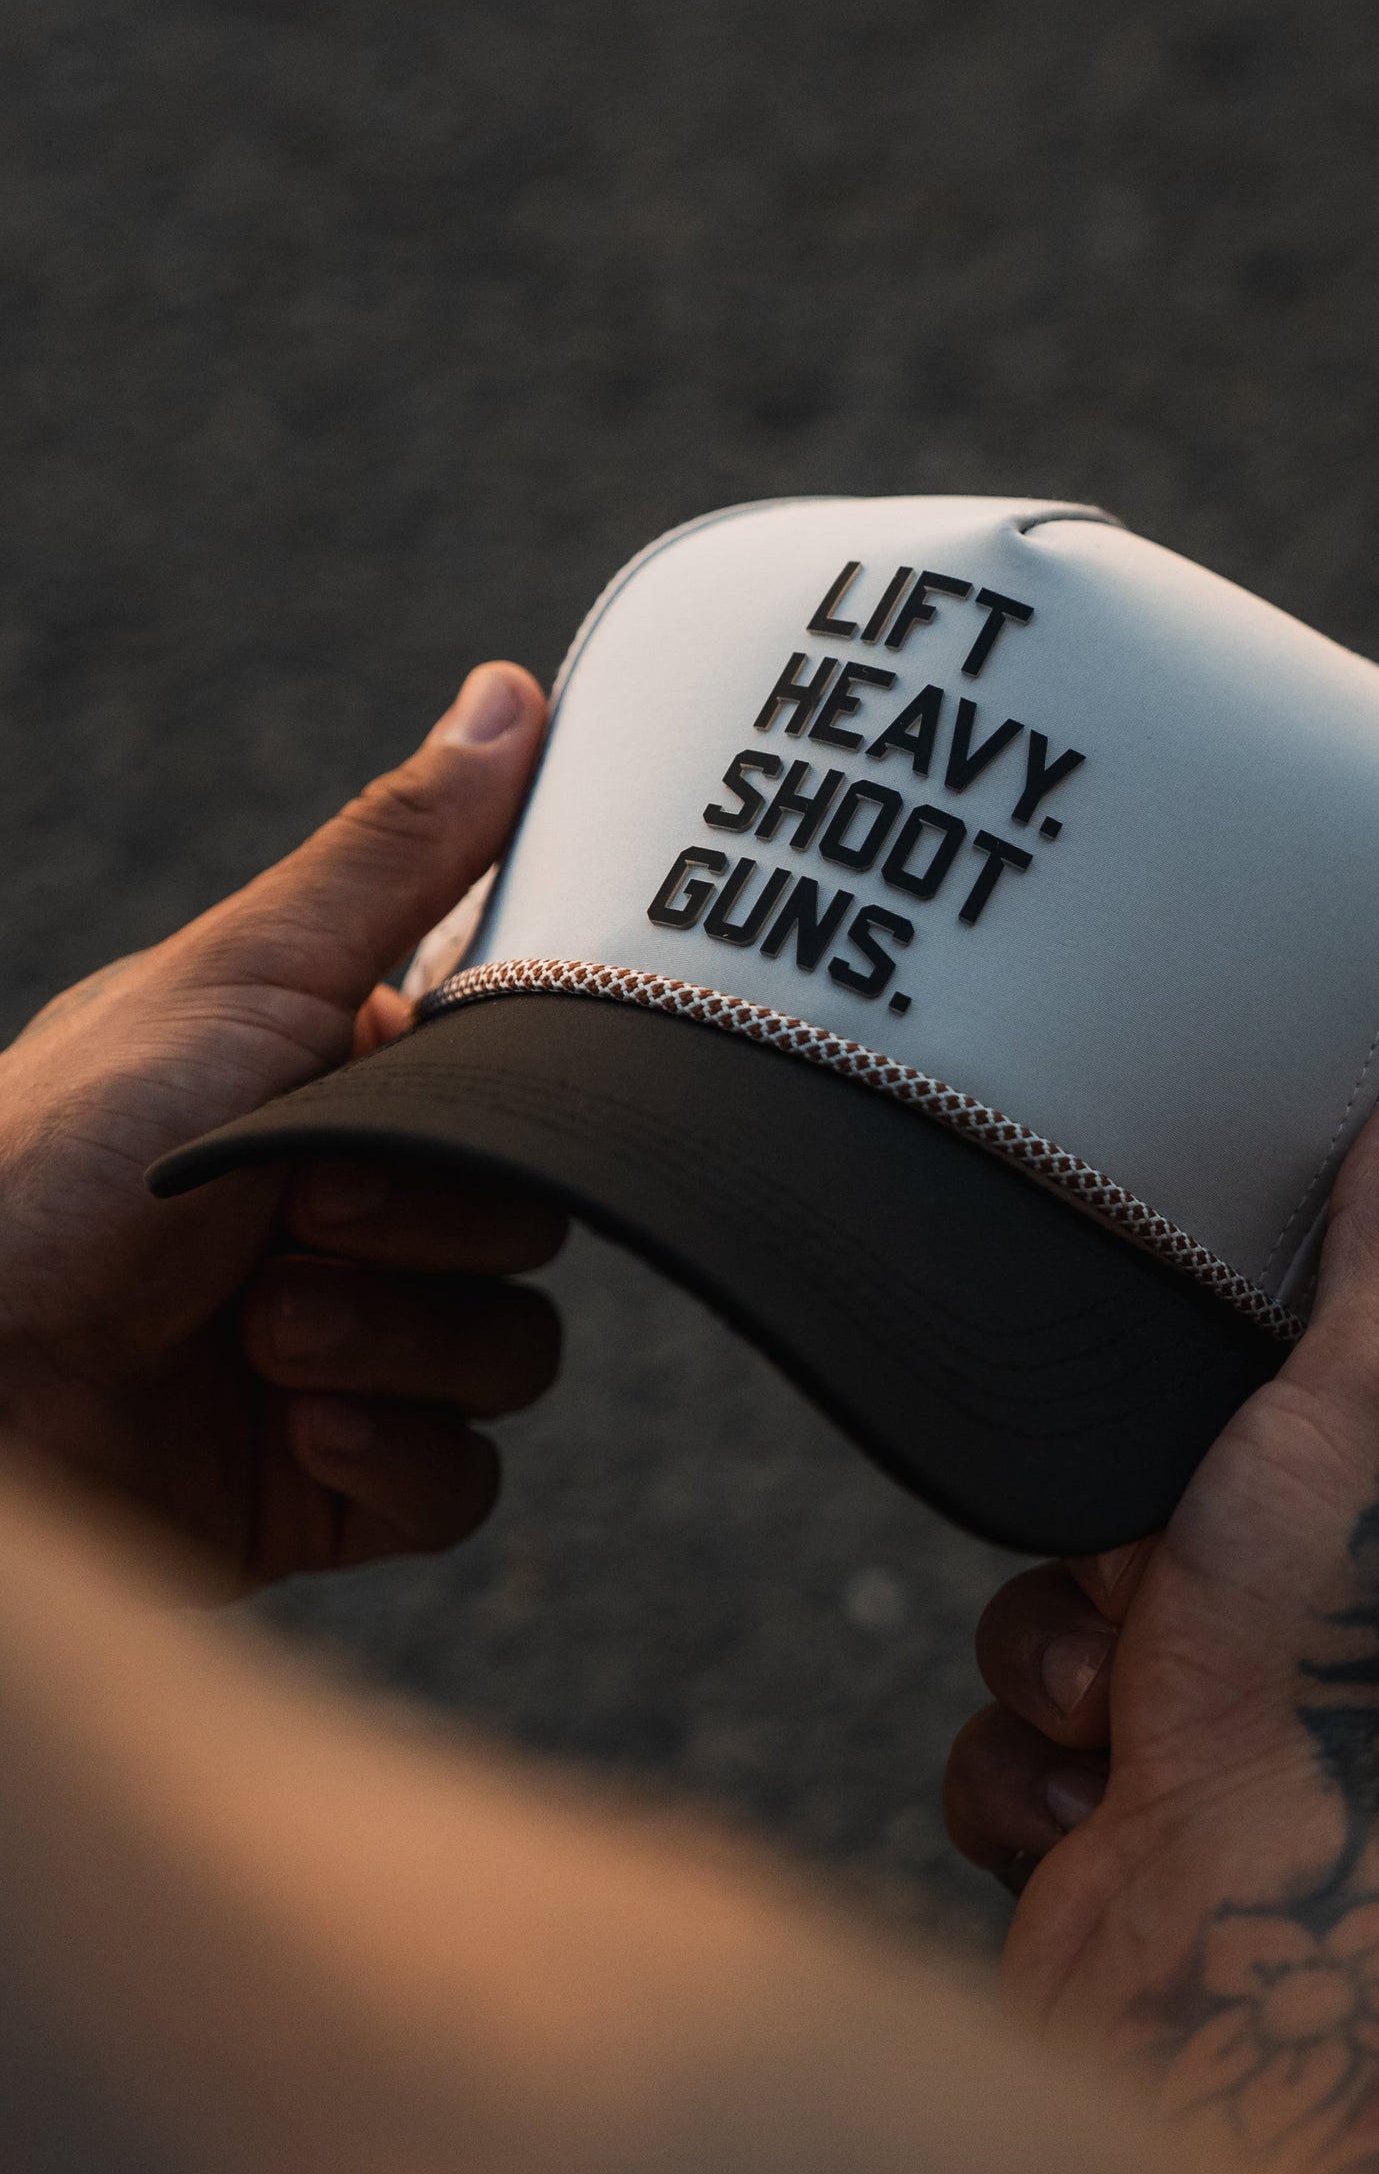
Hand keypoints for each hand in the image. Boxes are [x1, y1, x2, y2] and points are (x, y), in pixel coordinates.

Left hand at [0, 664, 565, 1588]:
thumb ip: (395, 855)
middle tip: (300, 1218)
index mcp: (337, 1089)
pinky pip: (461, 1479)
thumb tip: (511, 692)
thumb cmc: (51, 1157)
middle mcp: (353, 1215)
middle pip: (532, 1222)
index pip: (520, 1085)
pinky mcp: (333, 1481)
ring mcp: (351, 1350)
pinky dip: (388, 1454)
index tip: (406, 1086)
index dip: (495, 1100)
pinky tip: (287, 1424)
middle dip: (423, 1228)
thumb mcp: (235, 978)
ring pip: (512, 1352)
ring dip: (395, 1342)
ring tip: (263, 1334)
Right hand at [944, 1062, 1378, 2173]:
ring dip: (1058, 1662)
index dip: (1213, 1403)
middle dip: (1109, 1550)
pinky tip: (1091, 1810)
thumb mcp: (1364, 1415)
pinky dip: (1028, 1769)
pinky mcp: (1114, 1832)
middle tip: (1151, 1583)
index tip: (1186, 1413)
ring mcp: (1217, 1749)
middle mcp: (1320, 1651)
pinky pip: (1009, 1739)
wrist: (1215, 1957)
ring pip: (1051, 1621)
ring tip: (1125, 1718)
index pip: (1286, 1413)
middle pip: (1140, 1512)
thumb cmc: (1312, 1687)